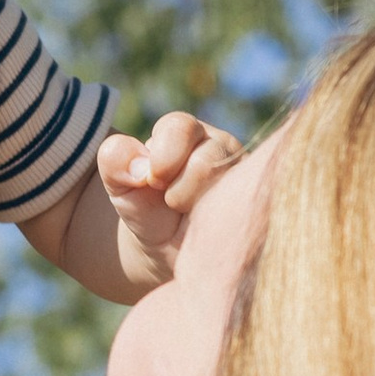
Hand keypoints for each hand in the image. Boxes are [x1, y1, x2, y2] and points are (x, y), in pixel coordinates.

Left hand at [97, 111, 243, 282]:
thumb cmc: (146, 208)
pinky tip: (213, 229)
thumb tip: (138, 164)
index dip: (163, 157)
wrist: (166, 248)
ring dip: (203, 211)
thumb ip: (115, 162)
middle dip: (181, 190)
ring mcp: (244, 175)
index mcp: (186, 132)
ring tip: (192, 216)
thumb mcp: (120, 185)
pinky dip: (223, 226)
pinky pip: (250, 210)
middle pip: (207, 161)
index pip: (180, 128)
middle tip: (173, 203)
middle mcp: (221, 147)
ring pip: (229, 188)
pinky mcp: (260, 202)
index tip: (152, 181)